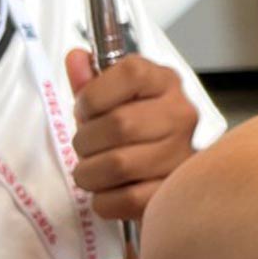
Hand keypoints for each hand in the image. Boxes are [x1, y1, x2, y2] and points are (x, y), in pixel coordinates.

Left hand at [67, 50, 197, 219]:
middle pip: (119, 124)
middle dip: (86, 141)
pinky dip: (105, 200)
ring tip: (94, 171)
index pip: (130, 73)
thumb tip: (76, 58)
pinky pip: (126, 199)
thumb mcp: (110, 100)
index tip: (85, 110)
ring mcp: (181, 155)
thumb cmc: (134, 132)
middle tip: (86, 147)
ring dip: (90, 173)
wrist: (168, 176)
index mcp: (164, 83)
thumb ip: (90, 81)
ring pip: (118, 164)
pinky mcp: (173, 192)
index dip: (94, 94)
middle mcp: (180, 114)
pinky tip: (110, 192)